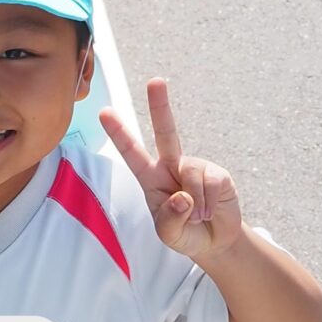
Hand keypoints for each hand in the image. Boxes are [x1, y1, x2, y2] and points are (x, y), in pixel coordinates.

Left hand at [101, 78, 244, 269]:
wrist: (215, 240)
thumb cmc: (185, 234)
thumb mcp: (169, 235)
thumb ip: (169, 220)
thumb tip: (182, 198)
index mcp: (151, 178)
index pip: (132, 153)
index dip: (119, 134)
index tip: (104, 112)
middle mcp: (172, 166)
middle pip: (166, 133)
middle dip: (161, 107)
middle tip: (156, 81)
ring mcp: (195, 167)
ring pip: (190, 173)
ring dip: (194, 204)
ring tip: (197, 216)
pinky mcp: (217, 174)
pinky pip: (210, 183)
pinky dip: (208, 203)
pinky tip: (210, 211)